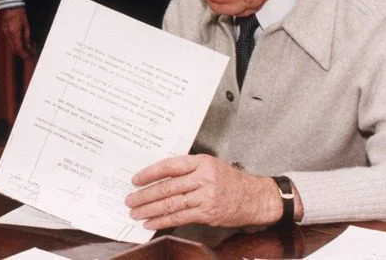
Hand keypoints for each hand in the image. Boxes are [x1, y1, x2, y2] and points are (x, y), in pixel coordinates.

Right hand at [0, 7, 35, 58]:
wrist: (10, 4)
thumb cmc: (19, 12)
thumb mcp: (26, 25)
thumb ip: (27, 36)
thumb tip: (29, 45)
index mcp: (14, 33)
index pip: (19, 49)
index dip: (25, 54)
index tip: (31, 55)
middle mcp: (8, 35)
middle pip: (14, 50)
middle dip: (23, 54)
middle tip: (30, 52)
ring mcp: (5, 33)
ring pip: (11, 46)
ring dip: (19, 49)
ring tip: (27, 47)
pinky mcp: (4, 30)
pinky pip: (9, 41)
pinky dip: (16, 44)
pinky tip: (21, 41)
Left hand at [125, 154, 282, 228]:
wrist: (255, 197)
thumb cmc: (231, 181)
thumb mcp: (210, 165)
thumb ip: (187, 169)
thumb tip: (159, 177)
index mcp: (201, 162)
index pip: (169, 166)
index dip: (150, 173)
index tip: (135, 179)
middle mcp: (203, 178)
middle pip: (167, 187)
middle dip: (145, 195)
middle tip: (130, 200)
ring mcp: (205, 197)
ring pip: (171, 203)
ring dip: (149, 209)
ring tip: (135, 212)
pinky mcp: (207, 213)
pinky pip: (180, 217)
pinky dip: (163, 221)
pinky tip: (151, 222)